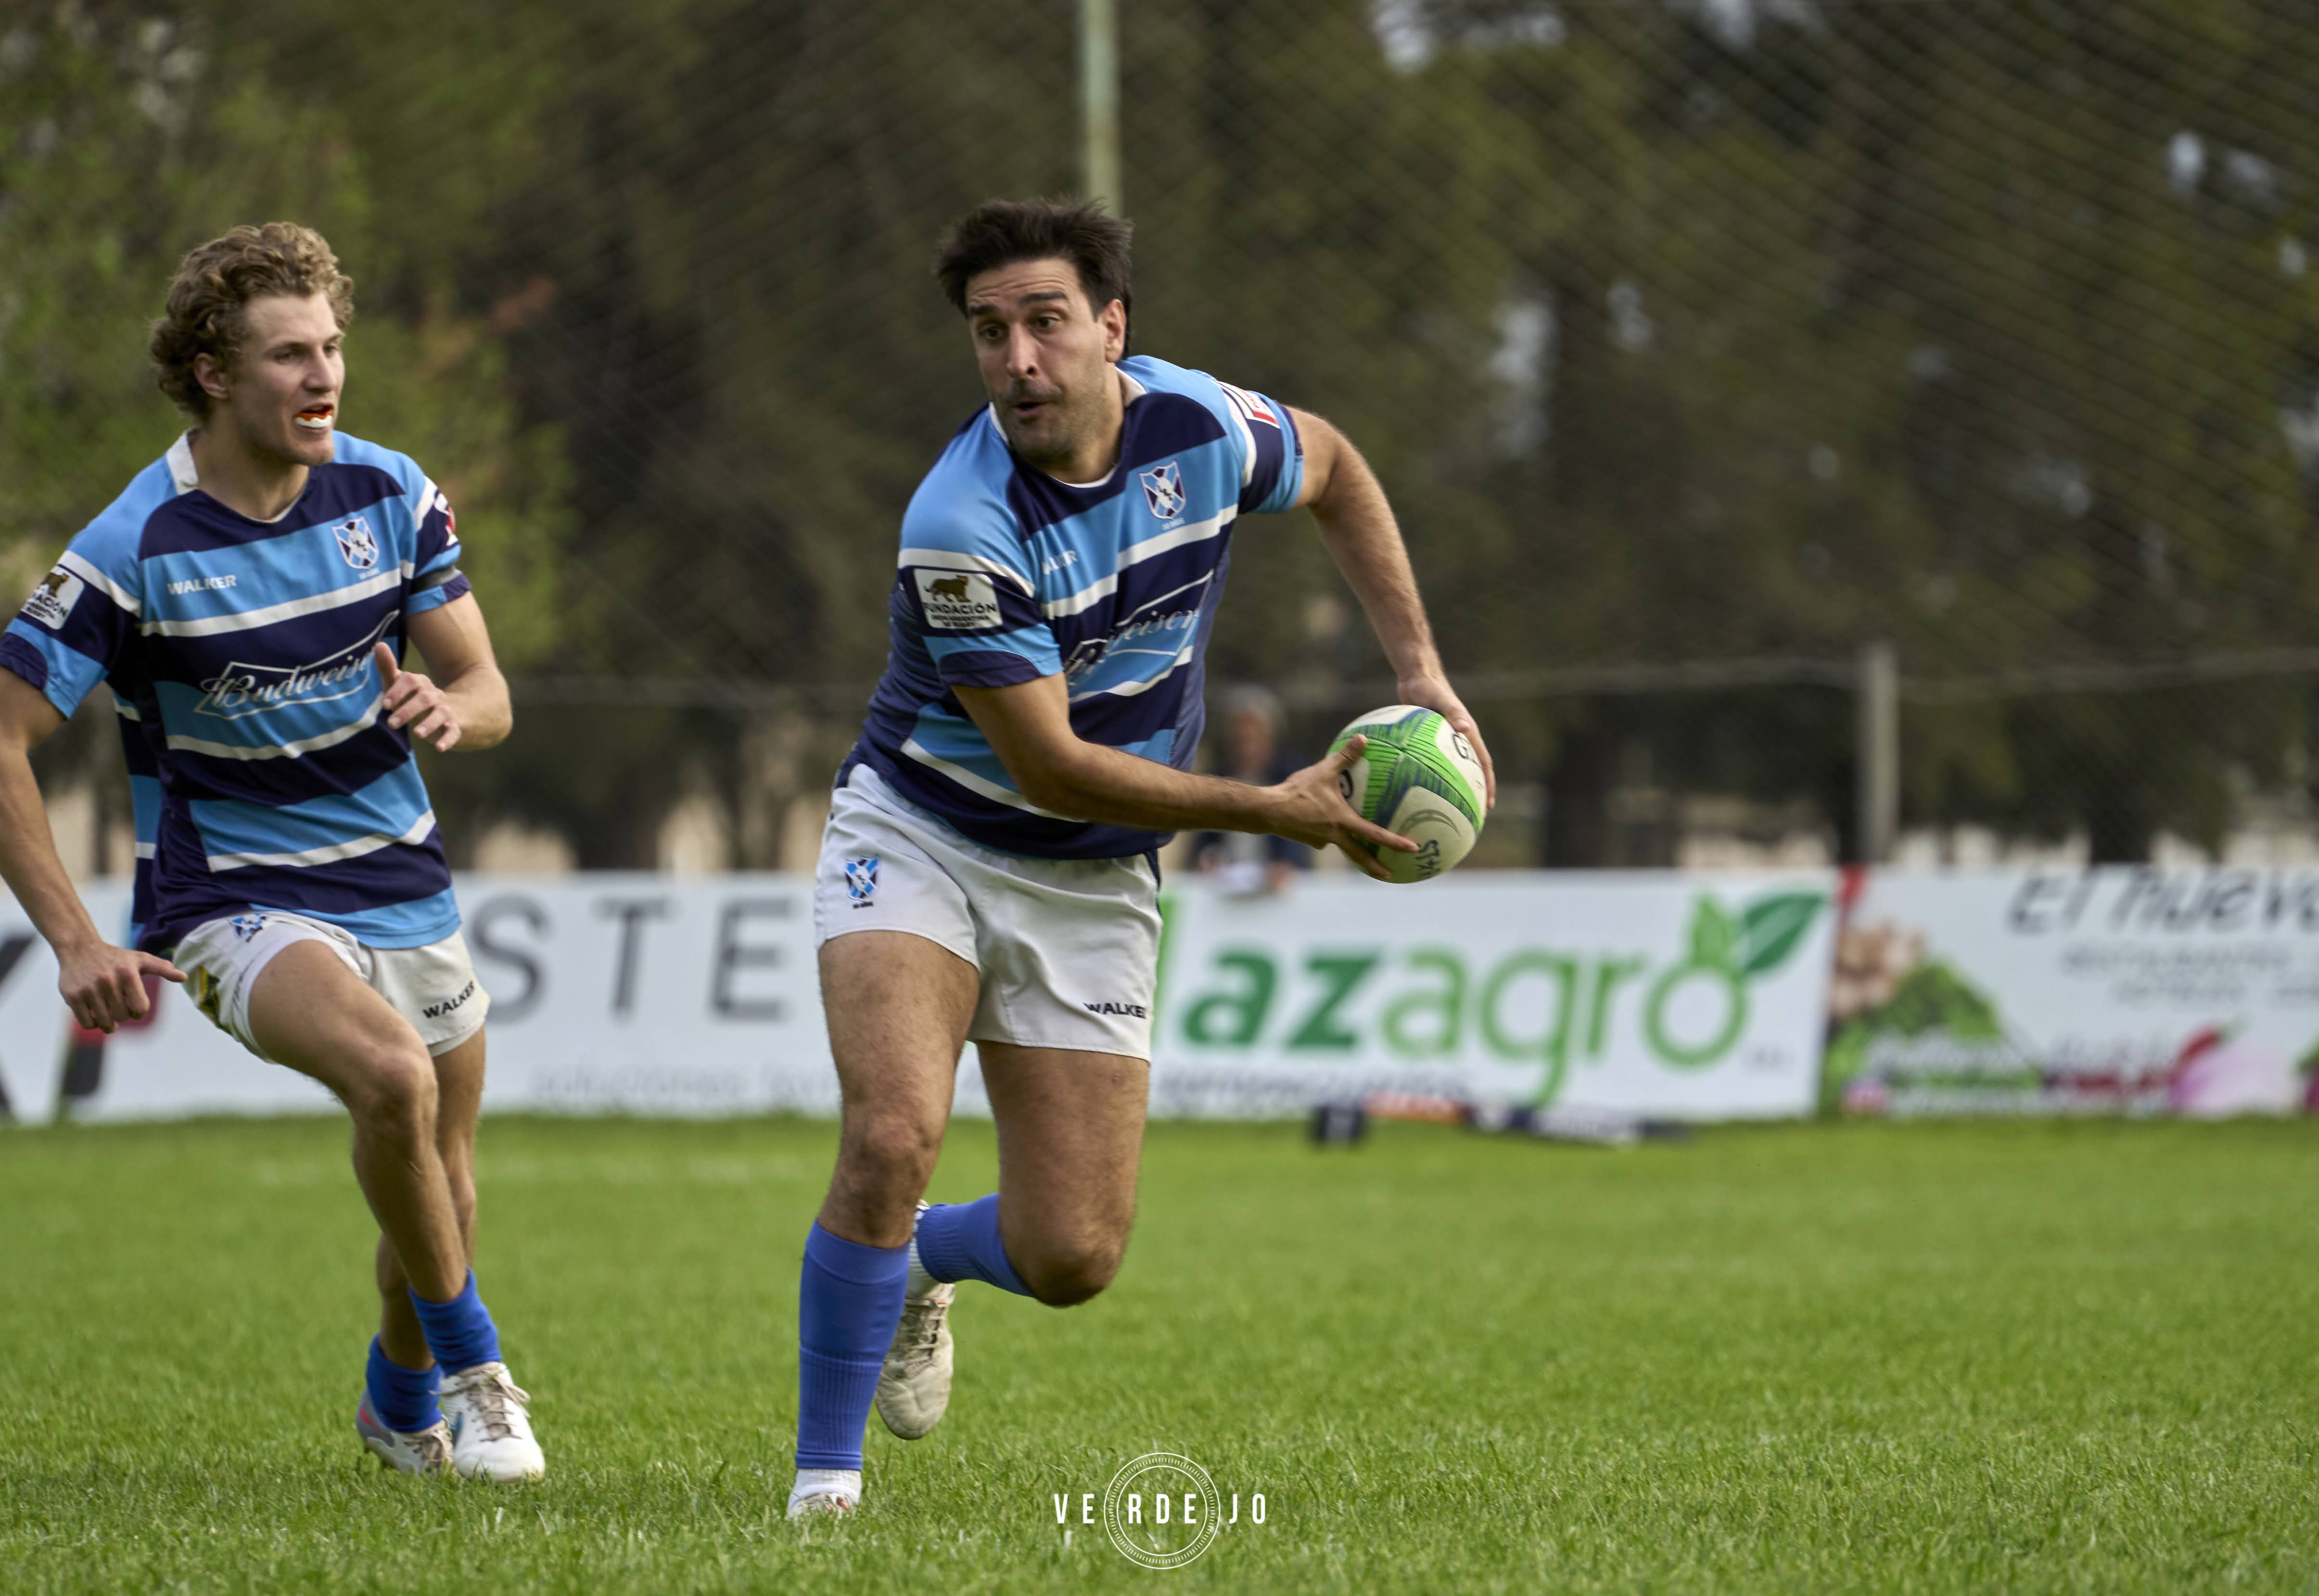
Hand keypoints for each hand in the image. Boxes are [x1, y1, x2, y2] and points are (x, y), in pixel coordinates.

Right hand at [56, 939, 182, 1033]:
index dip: (138, 1012)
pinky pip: (86, 1023)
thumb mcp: (140, 959)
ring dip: (109, 1024)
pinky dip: (93, 1024)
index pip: (140, 1008)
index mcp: (128, 974)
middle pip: (122, 1016)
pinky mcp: (72, 996)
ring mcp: (89, 989)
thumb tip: (184, 977)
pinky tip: (95, 1015)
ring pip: (105, 1023)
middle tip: (118, 1008)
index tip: (133, 1007)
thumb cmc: (115, 957)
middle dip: (123, 1015)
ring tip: (109, 1016)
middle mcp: (108, 981)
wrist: (80, 949)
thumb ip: (162, 968)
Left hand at [374, 642, 462, 749]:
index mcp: (421, 684)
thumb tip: (379, 644)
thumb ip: (388, 668)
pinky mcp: (454, 727)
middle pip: (425, 699)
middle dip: (408, 710)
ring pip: (440, 714)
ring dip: (429, 723)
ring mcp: (446, 711)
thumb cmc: (415, 699)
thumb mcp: (401, 685)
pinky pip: (454, 732)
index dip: (398, 691)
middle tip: (391, 724)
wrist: (451, 712)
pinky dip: (448, 739)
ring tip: (417, 734)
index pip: (411, 681)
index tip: (385, 705)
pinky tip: (440, 748)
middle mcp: (435, 695)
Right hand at [1267, 737, 1419, 881]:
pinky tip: (1318, 819)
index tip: (1413, 849)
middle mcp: (1334, 836)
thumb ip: (1345, 756)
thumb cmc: (1297, 791)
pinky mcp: (1309, 840)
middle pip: (1359, 856)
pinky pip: (1323, 837)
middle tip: (1390, 875)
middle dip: (1375, 867)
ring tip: (1351, 840)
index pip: (1375, 834)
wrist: (1268, 810)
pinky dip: (1326, 831)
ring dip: (1349, 845)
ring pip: (1340, 844)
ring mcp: (1320, 841)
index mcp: (1343, 821)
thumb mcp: (1324, 771)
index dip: (1395, 842)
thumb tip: (1363, 738)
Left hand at [1396, 674, 1495, 807]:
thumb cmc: (1429, 686)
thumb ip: (1452, 713)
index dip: (1487, 785)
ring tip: (1442, 810)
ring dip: (1451, 789)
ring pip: (1451, 770)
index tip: (1487, 806)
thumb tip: (1464, 728)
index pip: (1483, 765)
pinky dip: (1427, 776)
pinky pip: (1431, 763)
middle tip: (1469, 817)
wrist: (1416, 676)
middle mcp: (1459, 740)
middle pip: (1470, 773)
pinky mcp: (1429, 741)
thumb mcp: (1440, 699)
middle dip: (1473, 794)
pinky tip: (1413, 791)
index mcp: (1467, 734)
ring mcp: (1445, 741)